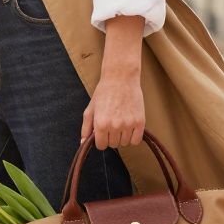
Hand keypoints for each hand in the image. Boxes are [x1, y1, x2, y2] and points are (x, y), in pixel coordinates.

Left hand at [82, 14, 145, 149]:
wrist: (121, 78)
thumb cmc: (104, 92)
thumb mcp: (90, 109)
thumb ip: (86, 128)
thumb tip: (83, 143)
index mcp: (100, 124)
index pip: (101, 146)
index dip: (101, 140)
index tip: (103, 132)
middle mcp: (114, 126)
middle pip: (113, 145)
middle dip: (111, 137)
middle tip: (113, 124)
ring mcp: (128, 125)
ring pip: (125, 143)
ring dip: (122, 136)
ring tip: (121, 123)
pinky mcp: (140, 122)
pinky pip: (136, 140)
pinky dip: (133, 137)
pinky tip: (130, 128)